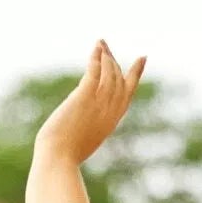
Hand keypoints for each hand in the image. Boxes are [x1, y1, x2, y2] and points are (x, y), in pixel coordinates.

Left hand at [36, 40, 145, 164]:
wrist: (58, 159)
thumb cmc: (64, 156)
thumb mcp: (81, 140)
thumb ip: (85, 127)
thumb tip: (77, 126)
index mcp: (110, 122)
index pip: (128, 93)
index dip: (136, 74)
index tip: (142, 58)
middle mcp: (108, 112)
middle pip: (119, 80)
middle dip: (115, 61)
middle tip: (106, 47)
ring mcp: (98, 105)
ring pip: (110, 74)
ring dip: (107, 56)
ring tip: (101, 43)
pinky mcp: (84, 98)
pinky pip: (95, 72)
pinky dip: (97, 58)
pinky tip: (97, 47)